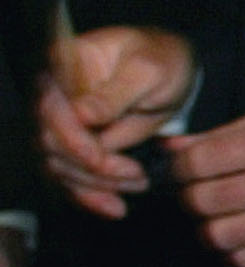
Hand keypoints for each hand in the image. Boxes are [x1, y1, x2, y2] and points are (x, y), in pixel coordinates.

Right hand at [36, 24, 197, 216]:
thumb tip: (81, 114)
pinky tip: (116, 207)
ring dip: (97, 184)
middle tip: (135, 174)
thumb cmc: (160, 59)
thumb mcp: (148, 69)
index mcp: (62, 67)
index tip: (100, 157)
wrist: (172, 70)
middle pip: (50, 143)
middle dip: (91, 167)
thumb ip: (115, 92)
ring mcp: (61, 124)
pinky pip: (71, 177)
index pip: (50, 110)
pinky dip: (91, 196)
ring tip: (139, 184)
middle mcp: (53, 97)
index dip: (71, 139)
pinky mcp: (75, 147)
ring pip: (59, 166)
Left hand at [168, 103, 244, 266]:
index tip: (184, 171)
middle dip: (190, 198)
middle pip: (201, 201)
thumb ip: (226, 132)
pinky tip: (242, 235)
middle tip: (200, 193)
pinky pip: (243, 260)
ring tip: (220, 217)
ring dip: (209, 228)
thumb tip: (171, 149)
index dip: (179, 168)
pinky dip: (232, 251)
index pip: (198, 162)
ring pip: (217, 235)